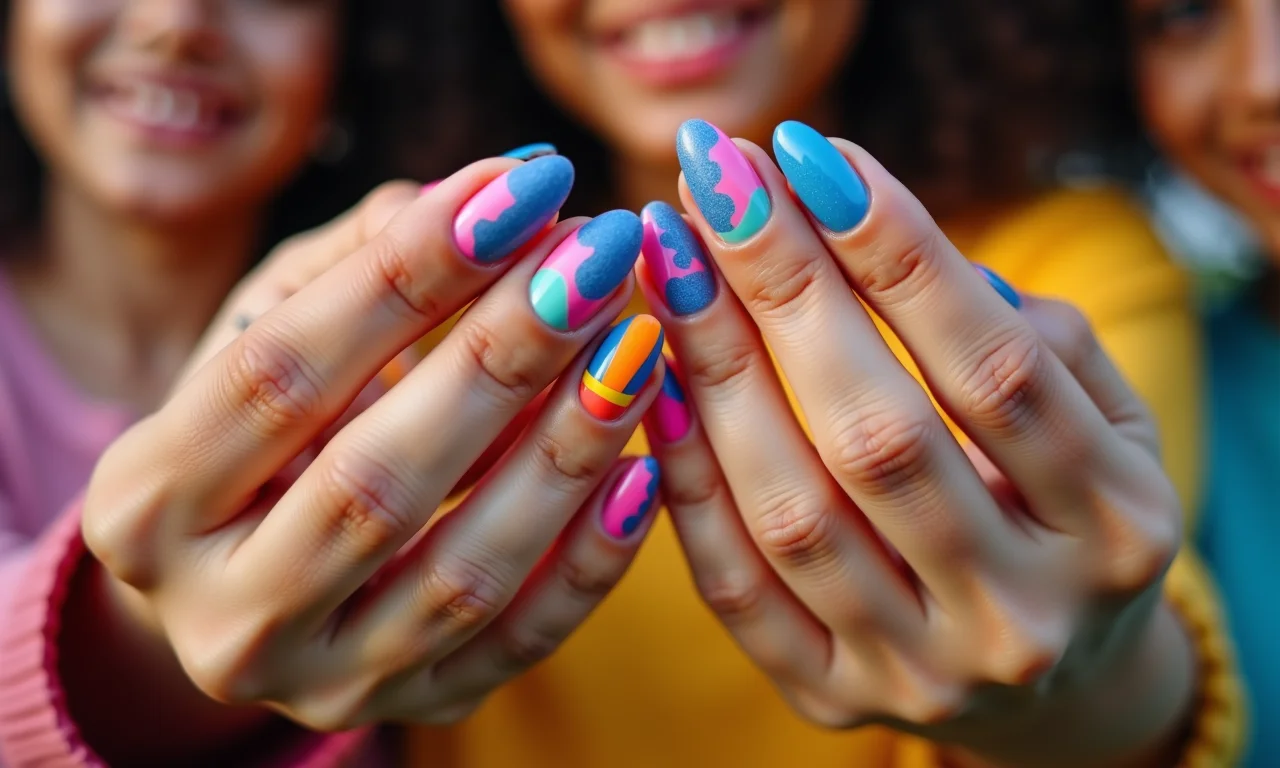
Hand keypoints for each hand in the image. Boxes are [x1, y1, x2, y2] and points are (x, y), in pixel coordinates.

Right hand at [80, 154, 665, 746]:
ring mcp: (322, 679)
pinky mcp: (411, 708)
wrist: (243, 574)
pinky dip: (590, 560)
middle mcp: (223, 613)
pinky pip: (516, 643)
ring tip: (639, 341)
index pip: (279, 374)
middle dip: (503, 354)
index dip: (405, 274)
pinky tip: (643, 464)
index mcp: (149, 500)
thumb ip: (360, 259)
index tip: (523, 186)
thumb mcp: (268, 331)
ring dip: (565, 448)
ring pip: (462, 573)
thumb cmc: (262, 426)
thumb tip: (497, 188)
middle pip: (375, 480)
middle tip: (602, 253)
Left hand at [637, 120, 1189, 766]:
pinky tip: (652, 373)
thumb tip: (888, 249)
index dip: (897, 251)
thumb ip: (1035, 344)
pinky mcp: (832, 696)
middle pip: (879, 433)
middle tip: (718, 179)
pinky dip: (685, 474)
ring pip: (793, 510)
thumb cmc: (1067, 510)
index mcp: (1114, 528)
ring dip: (715, 366)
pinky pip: (736, 584)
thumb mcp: (1106, 423)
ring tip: (669, 256)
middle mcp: (1022, 615)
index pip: (996, 370)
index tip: (810, 153)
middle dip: (784, 287)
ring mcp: (922, 671)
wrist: (1057, 681)